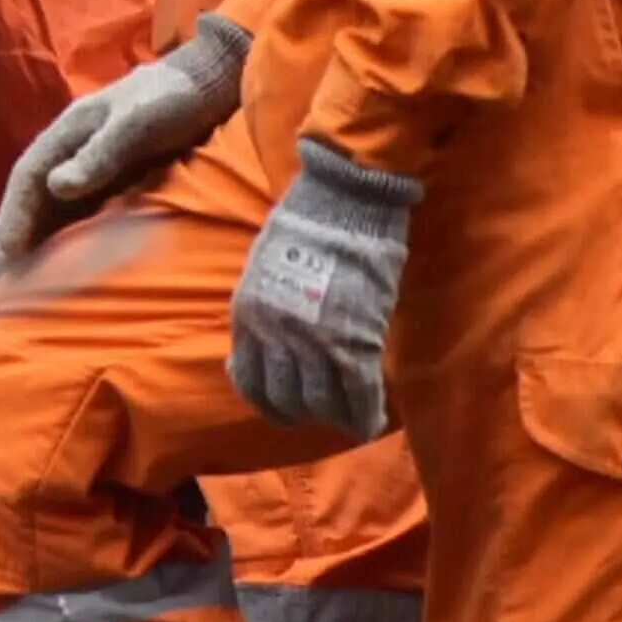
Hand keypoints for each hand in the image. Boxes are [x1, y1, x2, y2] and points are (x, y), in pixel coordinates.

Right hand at [0, 13, 251, 266]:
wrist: (209, 83)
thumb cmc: (171, 99)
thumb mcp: (135, 124)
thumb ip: (98, 154)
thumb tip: (55, 186)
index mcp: (68, 131)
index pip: (27, 177)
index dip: (13, 216)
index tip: (6, 256)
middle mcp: (74, 150)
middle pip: (37, 196)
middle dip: (22, 235)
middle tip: (14, 282)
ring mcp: (94, 164)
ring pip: (58, 206)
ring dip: (46, 239)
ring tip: (38, 282)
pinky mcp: (117, 177)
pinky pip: (86, 210)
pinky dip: (75, 235)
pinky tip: (77, 262)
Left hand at [230, 135, 415, 439]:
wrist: (342, 198)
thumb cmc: (305, 222)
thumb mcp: (264, 268)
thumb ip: (266, 307)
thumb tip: (272, 340)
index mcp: (249, 315)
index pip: (249, 381)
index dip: (268, 401)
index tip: (283, 405)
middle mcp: (276, 335)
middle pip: (285, 399)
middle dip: (303, 412)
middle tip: (320, 410)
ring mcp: (316, 342)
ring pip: (321, 403)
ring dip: (335, 416)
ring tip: (347, 415)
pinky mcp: (356, 341)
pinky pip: (360, 395)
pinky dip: (366, 415)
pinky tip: (372, 423)